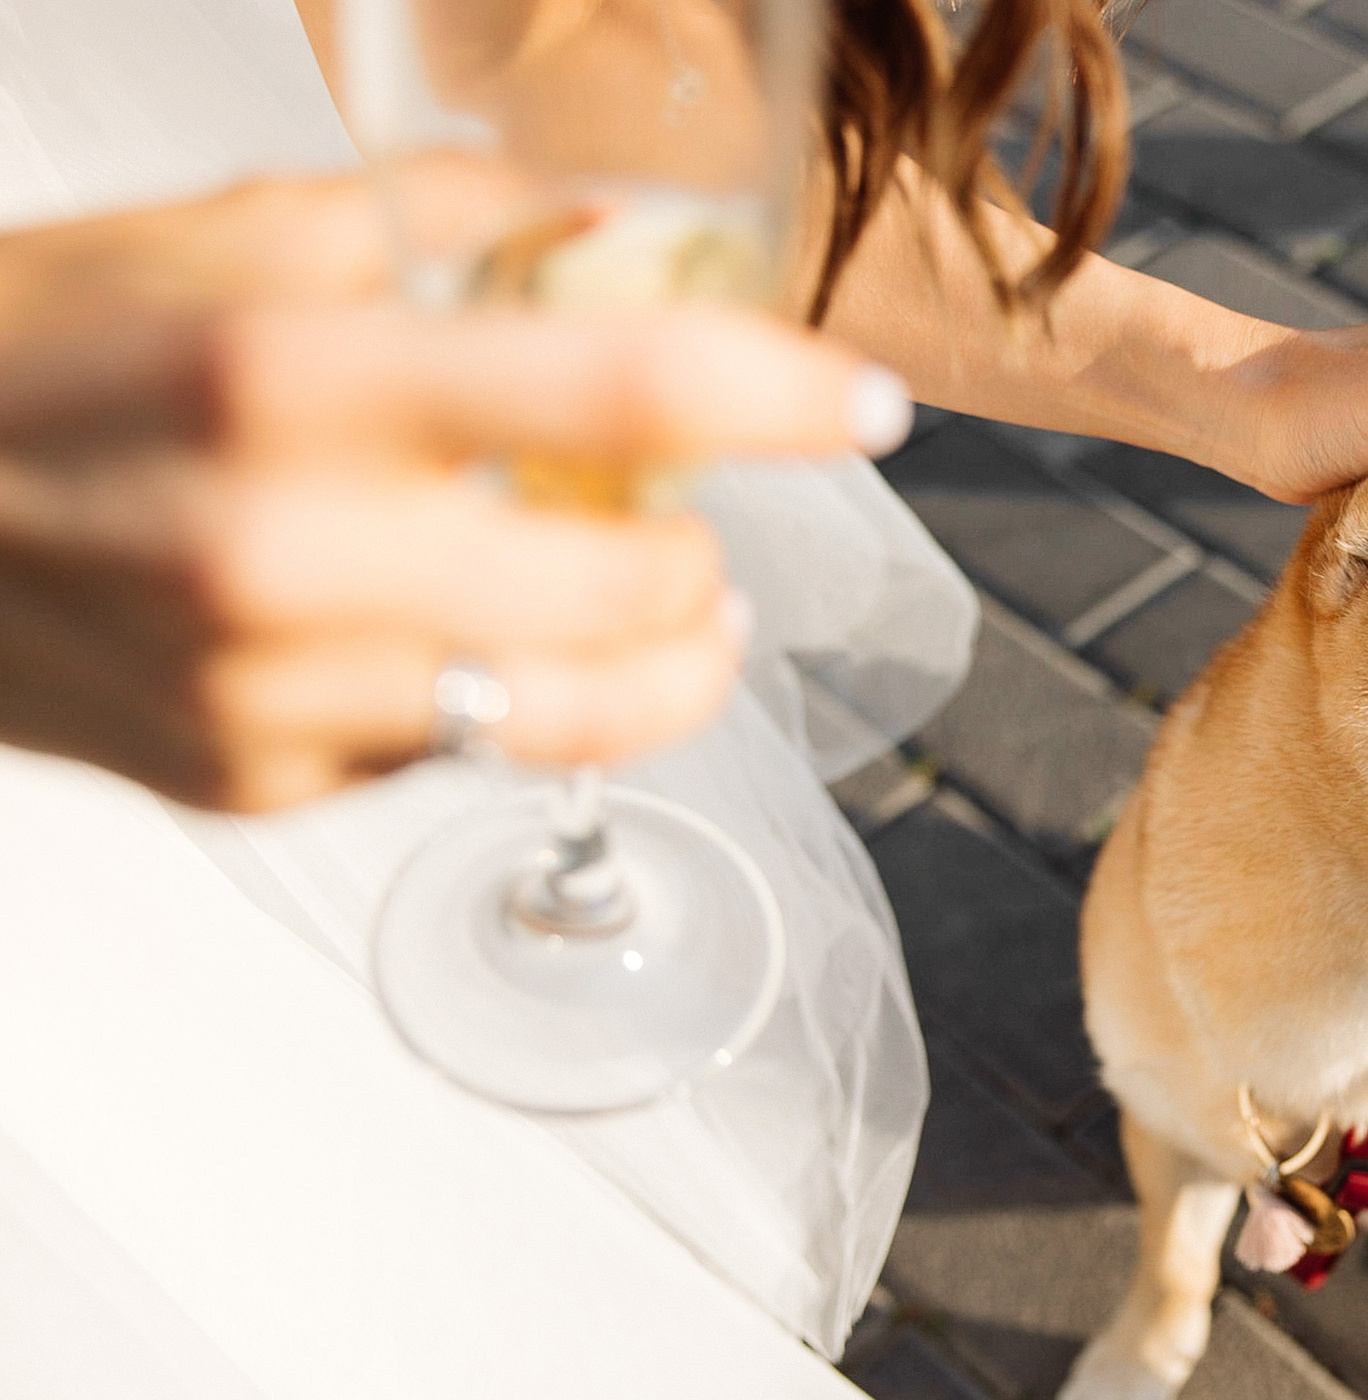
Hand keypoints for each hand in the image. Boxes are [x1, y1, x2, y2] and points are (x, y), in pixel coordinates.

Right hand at [0, 166, 911, 811]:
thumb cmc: (29, 353)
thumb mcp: (219, 235)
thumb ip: (440, 223)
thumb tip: (625, 230)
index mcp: (288, 372)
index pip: (619, 381)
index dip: (779, 392)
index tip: (863, 407)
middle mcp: (288, 552)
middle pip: (633, 588)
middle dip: (705, 555)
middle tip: (704, 523)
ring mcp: (274, 695)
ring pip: (577, 720)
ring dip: (666, 664)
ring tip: (673, 610)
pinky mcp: (260, 786)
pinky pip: (460, 760)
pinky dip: (510, 701)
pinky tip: (481, 645)